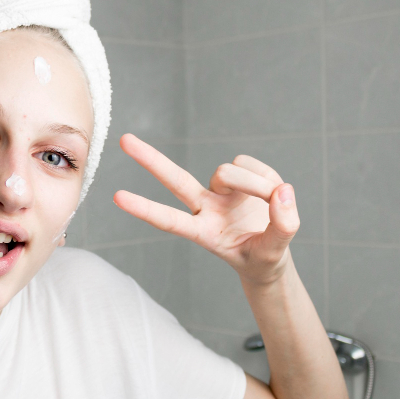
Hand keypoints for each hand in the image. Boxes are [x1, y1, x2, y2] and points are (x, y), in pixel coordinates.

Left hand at [113, 133, 299, 286]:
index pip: (169, 220)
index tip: (116, 197)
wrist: (269, 254)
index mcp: (203, 233)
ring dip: (255, 183)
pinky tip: (269, 192)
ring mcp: (218, 192)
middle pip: (175, 180)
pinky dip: (264, 176)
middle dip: (150, 160)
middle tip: (124, 140)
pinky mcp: (236, 177)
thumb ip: (283, 226)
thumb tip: (282, 192)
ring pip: (229, 170)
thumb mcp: (274, 253)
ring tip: (270, 201)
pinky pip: (248, 163)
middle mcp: (204, 208)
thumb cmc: (263, 258)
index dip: (144, 209)